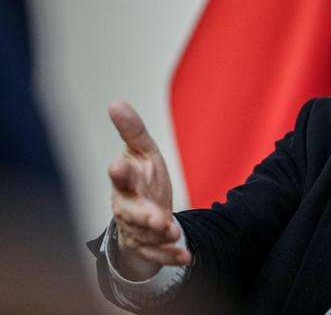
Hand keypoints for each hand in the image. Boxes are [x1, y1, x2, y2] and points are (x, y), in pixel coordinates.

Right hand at [107, 100, 190, 279]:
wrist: (143, 213)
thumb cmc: (142, 177)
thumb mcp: (142, 151)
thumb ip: (133, 130)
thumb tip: (116, 102)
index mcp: (125, 180)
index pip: (120, 176)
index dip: (120, 172)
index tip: (119, 166)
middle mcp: (126, 206)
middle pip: (130, 212)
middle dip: (142, 215)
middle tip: (157, 218)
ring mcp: (135, 228)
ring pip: (144, 234)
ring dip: (159, 235)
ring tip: (173, 232)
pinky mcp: (147, 245)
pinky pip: (157, 253)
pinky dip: (171, 255)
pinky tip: (186, 255)